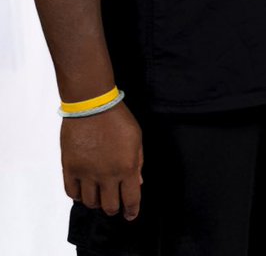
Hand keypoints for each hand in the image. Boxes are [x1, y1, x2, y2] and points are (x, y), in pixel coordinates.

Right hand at [61, 102, 142, 219]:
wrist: (92, 106)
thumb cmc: (118, 119)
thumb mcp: (137, 139)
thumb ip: (138, 163)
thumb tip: (138, 182)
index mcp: (127, 167)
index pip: (131, 198)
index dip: (132, 211)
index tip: (131, 215)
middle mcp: (106, 174)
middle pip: (109, 206)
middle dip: (114, 208)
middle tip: (115, 204)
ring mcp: (86, 173)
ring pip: (90, 202)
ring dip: (96, 202)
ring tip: (100, 195)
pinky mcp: (69, 168)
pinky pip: (71, 192)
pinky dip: (78, 196)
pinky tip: (83, 191)